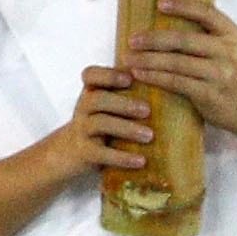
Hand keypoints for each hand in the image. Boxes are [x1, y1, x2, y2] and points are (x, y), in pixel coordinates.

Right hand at [49, 60, 157, 182]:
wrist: (68, 153)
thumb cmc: (98, 124)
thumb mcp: (106, 106)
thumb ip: (126, 94)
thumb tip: (168, 87)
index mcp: (91, 92)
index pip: (91, 75)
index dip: (108, 75)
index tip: (130, 78)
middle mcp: (83, 108)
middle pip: (98, 99)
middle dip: (123, 103)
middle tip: (147, 110)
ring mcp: (82, 130)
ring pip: (100, 124)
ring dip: (126, 129)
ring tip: (149, 136)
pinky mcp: (84, 153)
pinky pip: (101, 153)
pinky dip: (122, 157)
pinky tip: (141, 161)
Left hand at [119, 0, 236, 146]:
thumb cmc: (230, 75)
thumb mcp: (227, 49)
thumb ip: (205, 36)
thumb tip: (163, 22)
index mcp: (231, 33)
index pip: (206, 12)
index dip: (182, 6)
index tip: (160, 4)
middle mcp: (227, 51)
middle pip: (184, 39)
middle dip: (154, 38)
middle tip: (132, 39)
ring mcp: (219, 73)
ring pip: (176, 63)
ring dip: (148, 60)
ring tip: (128, 58)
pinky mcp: (209, 94)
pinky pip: (176, 83)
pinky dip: (155, 77)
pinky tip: (140, 74)